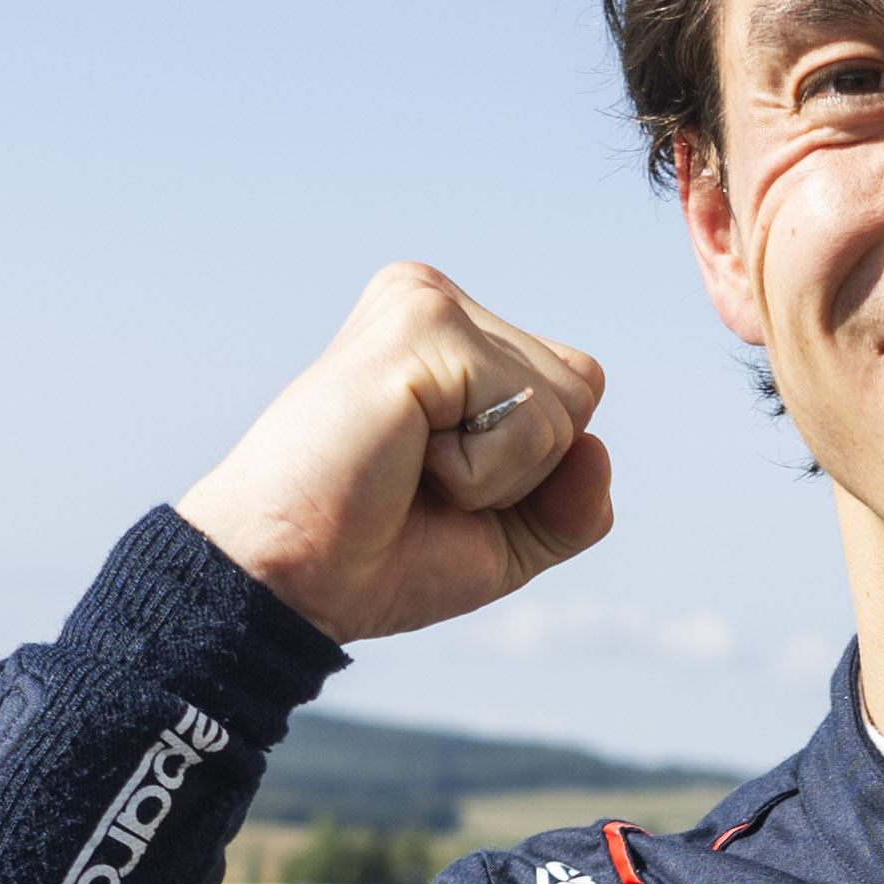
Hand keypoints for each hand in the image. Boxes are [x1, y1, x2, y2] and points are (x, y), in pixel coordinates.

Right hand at [174, 264, 611, 642]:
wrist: (286, 582)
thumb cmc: (376, 555)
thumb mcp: (506, 539)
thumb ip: (573, 502)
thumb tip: (597, 448)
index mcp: (451, 332)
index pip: (575, 390)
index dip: (534, 471)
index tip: (436, 484)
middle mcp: (436, 301)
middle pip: (581, 388)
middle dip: (523, 470)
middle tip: (419, 480)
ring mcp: (426, 304)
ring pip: (564, 402)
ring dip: (499, 474)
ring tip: (407, 469)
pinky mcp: (420, 323)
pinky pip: (529, 414)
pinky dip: (481, 472)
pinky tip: (403, 459)